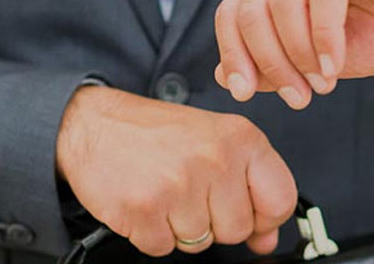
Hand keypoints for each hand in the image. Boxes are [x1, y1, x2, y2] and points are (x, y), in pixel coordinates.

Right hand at [55, 86, 296, 256]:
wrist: (92, 124)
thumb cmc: (154, 133)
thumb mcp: (214, 144)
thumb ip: (248, 187)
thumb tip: (268, 236)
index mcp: (240, 137)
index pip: (280, 199)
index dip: (265, 218)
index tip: (251, 214)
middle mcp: (214, 158)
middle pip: (238, 229)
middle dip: (214, 221)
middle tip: (190, 191)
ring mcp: (179, 185)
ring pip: (201, 242)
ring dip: (180, 227)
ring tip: (165, 192)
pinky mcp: (144, 209)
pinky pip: (163, 248)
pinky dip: (151, 233)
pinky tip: (146, 202)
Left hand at [213, 0, 373, 108]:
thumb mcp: (317, 59)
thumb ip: (272, 63)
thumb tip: (224, 76)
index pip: (231, 11)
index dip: (234, 55)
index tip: (245, 94)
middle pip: (251, 8)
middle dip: (269, 62)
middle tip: (297, 97)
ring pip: (282, 1)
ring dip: (299, 53)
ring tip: (322, 84)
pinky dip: (325, 37)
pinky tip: (336, 64)